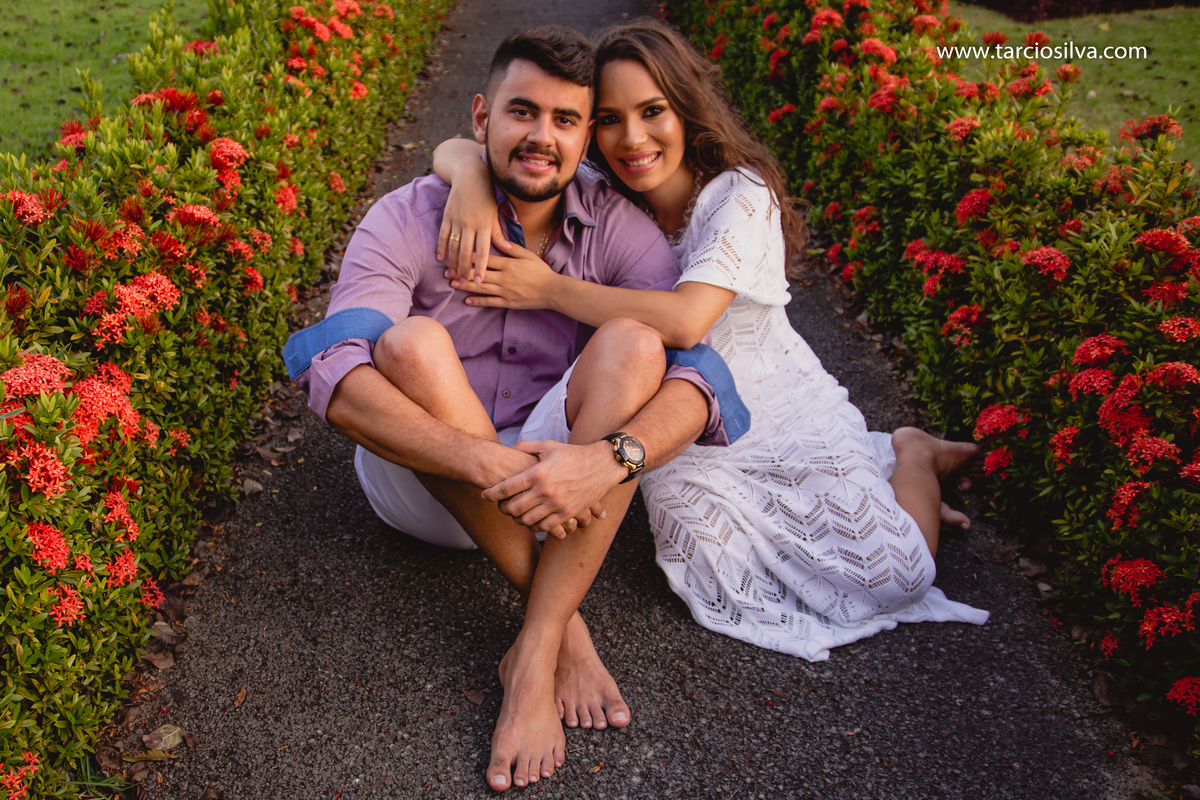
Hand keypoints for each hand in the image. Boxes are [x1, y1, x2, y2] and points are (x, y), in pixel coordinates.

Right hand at [436, 178, 509, 282]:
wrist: (470, 176)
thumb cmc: (486, 196)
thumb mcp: (494, 214)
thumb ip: (498, 233)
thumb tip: (508, 249)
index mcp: (484, 225)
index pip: (482, 252)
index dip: (480, 268)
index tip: (478, 282)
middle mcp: (470, 225)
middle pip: (466, 253)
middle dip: (464, 270)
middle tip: (463, 284)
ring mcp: (457, 220)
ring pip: (453, 246)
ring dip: (452, 262)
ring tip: (451, 275)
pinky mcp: (447, 216)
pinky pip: (442, 235)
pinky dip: (440, 247)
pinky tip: (440, 258)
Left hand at [445, 241, 556, 310]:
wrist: (552, 291)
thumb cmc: (541, 271)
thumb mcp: (528, 255)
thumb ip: (513, 248)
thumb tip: (499, 241)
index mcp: (508, 264)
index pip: (485, 259)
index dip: (469, 256)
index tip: (457, 253)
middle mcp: (504, 278)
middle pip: (478, 274)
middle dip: (462, 272)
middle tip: (446, 272)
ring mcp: (505, 291)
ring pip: (481, 288)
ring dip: (465, 286)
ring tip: (452, 284)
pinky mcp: (507, 302)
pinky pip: (490, 302)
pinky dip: (478, 301)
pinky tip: (467, 300)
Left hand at [482, 440, 623, 538]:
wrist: (602, 465)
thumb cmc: (574, 454)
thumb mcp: (548, 445)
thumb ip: (526, 446)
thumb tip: (510, 449)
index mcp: (537, 473)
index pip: (506, 488)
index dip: (491, 493)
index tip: (485, 495)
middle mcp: (545, 491)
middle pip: (513, 508)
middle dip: (502, 509)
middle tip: (500, 507)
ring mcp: (556, 504)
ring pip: (527, 520)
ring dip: (517, 519)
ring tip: (515, 514)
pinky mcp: (567, 513)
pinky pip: (545, 527)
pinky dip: (534, 527)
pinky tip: (532, 522)